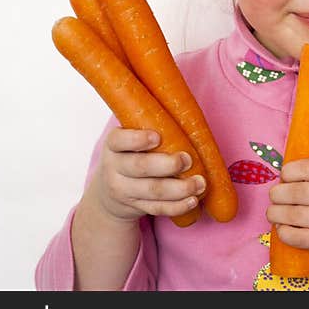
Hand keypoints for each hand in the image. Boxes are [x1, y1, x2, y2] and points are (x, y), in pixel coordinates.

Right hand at [86, 127, 205, 223]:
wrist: (108, 192)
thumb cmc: (129, 154)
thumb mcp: (128, 138)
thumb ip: (146, 124)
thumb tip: (178, 100)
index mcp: (113, 145)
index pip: (119, 141)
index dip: (137, 140)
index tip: (157, 137)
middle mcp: (114, 168)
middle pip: (140, 167)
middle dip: (166, 165)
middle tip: (187, 159)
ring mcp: (124, 191)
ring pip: (152, 191)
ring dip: (179, 188)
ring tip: (200, 182)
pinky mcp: (136, 207)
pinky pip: (157, 208)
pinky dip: (177, 206)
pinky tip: (193, 200)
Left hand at [266, 158, 308, 259]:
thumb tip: (281, 178)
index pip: (308, 168)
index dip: (288, 171)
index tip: (284, 176)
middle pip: (298, 193)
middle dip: (277, 194)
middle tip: (274, 196)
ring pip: (295, 215)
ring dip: (275, 213)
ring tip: (273, 212)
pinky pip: (298, 238)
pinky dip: (283, 233)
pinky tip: (282, 228)